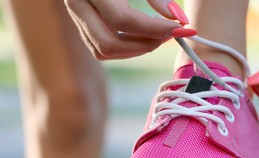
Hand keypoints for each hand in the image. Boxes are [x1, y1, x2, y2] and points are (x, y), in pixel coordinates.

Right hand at [64, 0, 195, 59]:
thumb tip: (177, 18)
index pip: (122, 19)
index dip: (155, 28)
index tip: (182, 29)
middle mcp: (77, 4)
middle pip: (109, 43)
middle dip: (144, 45)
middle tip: (170, 35)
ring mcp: (77, 17)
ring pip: (104, 51)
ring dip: (136, 49)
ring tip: (159, 34)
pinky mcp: (82, 26)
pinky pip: (102, 49)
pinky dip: (127, 49)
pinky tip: (144, 36)